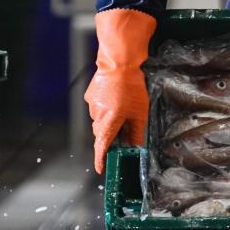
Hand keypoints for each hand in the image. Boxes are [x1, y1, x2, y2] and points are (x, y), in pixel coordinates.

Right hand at [84, 9, 155, 173]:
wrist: (118, 62)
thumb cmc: (131, 86)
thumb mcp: (139, 112)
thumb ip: (136, 132)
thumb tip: (136, 147)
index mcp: (109, 123)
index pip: (102, 147)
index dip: (101, 159)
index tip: (101, 168)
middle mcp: (97, 116)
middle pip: (102, 133)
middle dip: (111, 134)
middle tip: (124, 127)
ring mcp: (92, 105)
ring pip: (100, 119)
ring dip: (109, 117)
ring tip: (123, 105)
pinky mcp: (90, 95)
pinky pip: (98, 106)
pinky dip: (106, 105)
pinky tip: (116, 96)